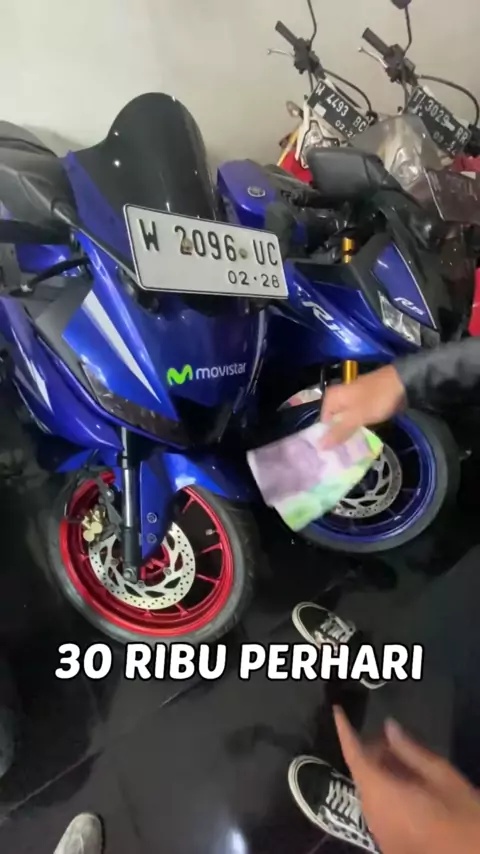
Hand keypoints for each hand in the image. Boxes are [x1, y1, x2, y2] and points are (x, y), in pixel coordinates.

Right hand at [320, 365, 405, 448]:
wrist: (401, 383)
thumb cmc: (376, 399)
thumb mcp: (356, 417)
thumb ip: (338, 432)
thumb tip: (320, 446)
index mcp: (332, 397)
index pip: (323, 423)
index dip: (327, 437)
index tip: (334, 452)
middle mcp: (338, 398)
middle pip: (334, 422)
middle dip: (338, 437)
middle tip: (343, 454)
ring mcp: (352, 400)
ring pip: (345, 421)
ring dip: (349, 433)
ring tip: (352, 450)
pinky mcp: (364, 404)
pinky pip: (356, 419)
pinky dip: (358, 428)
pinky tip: (362, 438)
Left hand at [334, 706, 479, 853]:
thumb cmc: (463, 816)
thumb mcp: (442, 776)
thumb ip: (410, 750)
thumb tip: (389, 727)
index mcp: (382, 795)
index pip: (354, 756)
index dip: (344, 731)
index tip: (337, 710)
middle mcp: (373, 815)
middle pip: (363, 775)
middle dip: (372, 753)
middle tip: (392, 739)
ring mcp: (380, 834)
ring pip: (371, 794)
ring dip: (381, 773)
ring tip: (404, 760)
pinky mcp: (390, 846)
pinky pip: (380, 811)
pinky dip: (387, 793)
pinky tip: (409, 785)